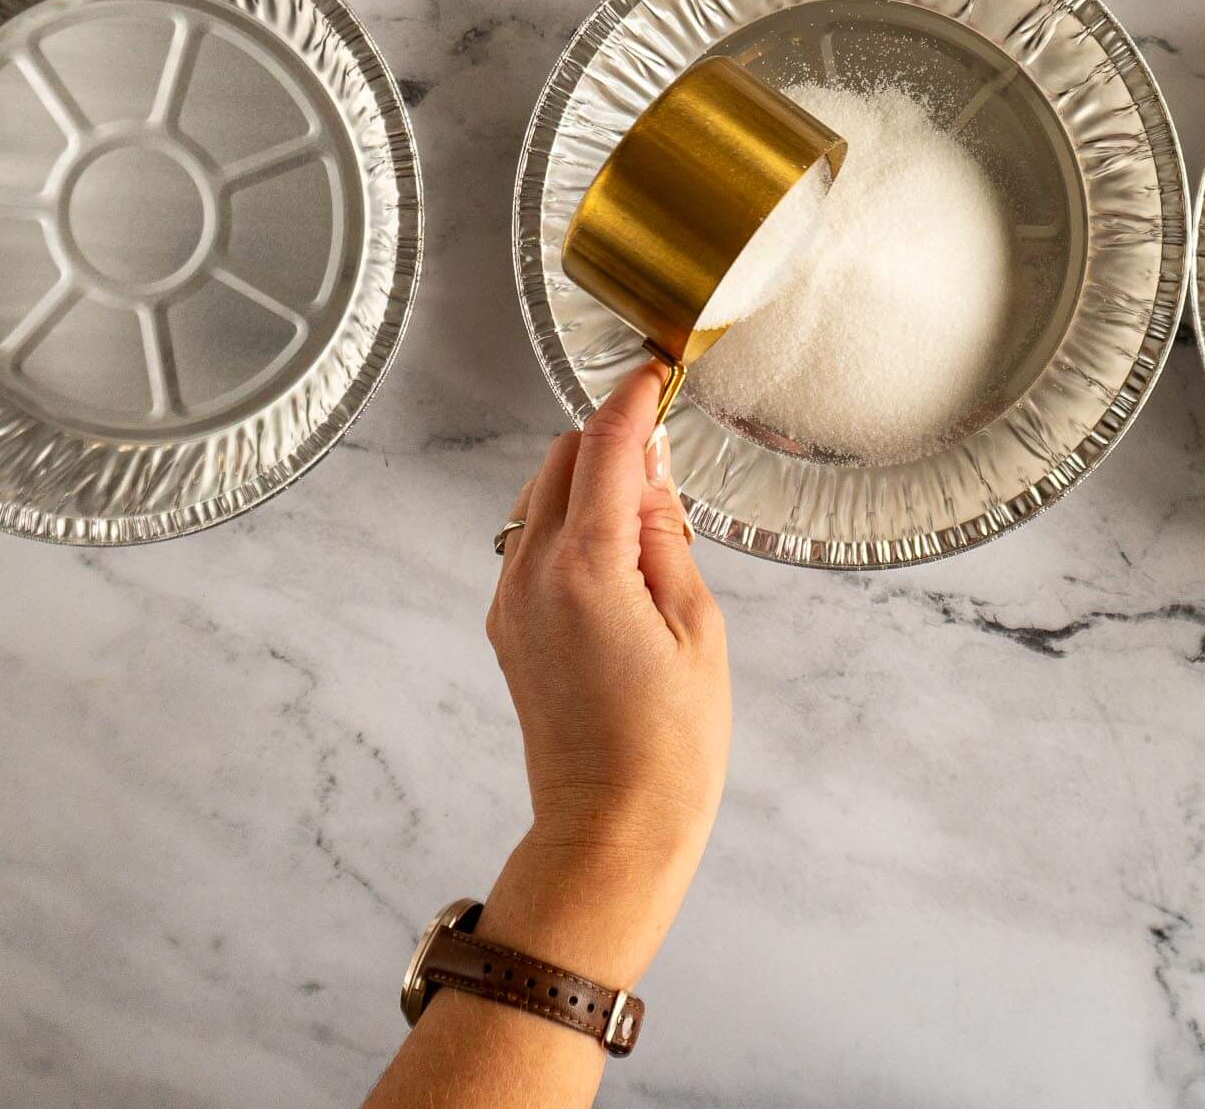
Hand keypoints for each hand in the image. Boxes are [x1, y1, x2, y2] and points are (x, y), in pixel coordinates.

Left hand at [480, 363, 729, 987]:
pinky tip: (618, 555)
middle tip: (669, 453)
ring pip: (539, 499)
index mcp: (584, 567)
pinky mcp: (508, 630)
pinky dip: (570, 525)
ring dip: (588, 482)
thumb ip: (666, 537)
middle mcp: (529, 574)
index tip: (656, 373)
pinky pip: (531, 544)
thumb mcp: (696, 626)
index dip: (632, 401)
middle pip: (560, 462)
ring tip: (651, 513)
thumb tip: (652, 476)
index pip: (603, 448)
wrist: (611, 830)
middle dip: (610, 440)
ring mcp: (511, 602)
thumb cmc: (670, 745)